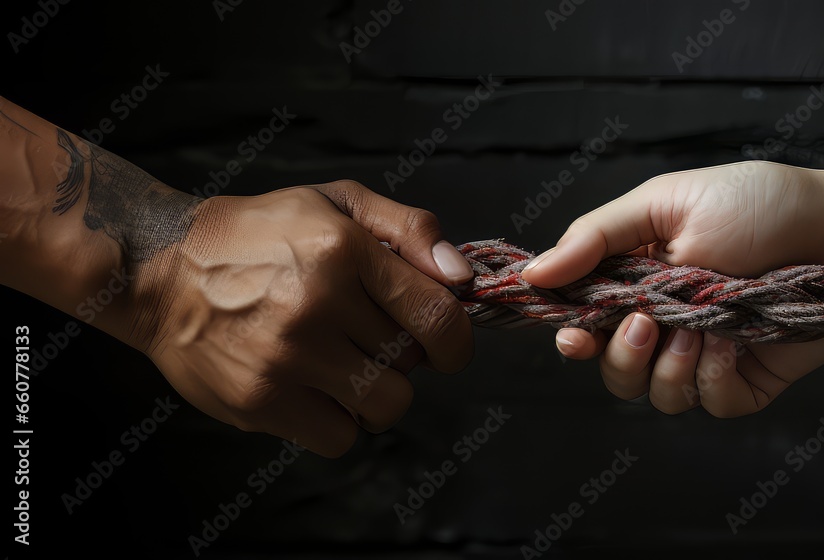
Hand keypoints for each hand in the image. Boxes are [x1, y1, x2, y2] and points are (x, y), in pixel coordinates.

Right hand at [127, 180, 474, 456]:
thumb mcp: (336, 202)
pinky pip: (340, 438)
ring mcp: (287, 357)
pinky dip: (337, 421)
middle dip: (403, 355)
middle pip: (411, 363)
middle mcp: (318, 303)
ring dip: (376, 393)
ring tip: (343, 366)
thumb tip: (462, 279)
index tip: (446, 344)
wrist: (161, 270)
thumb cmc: (259, 235)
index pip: (438, 316)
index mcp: (344, 249)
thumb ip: (409, 230)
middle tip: (366, 336)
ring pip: (385, 406)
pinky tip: (312, 389)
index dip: (455, 340)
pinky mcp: (260, 401)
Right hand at [520, 161, 823, 416]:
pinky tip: (734, 342)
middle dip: (619, 356)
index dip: (572, 336)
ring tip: (700, 330)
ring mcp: (707, 352)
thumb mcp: (665, 203)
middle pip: (613, 370)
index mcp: (639, 280)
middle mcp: (667, 321)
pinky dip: (713, 376)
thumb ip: (596, 237)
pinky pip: (708, 402)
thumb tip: (533, 272)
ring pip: (656, 394)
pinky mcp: (747, 378)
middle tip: (646, 324)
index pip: (585, 322)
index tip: (572, 335)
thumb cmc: (758, 203)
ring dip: (668, 368)